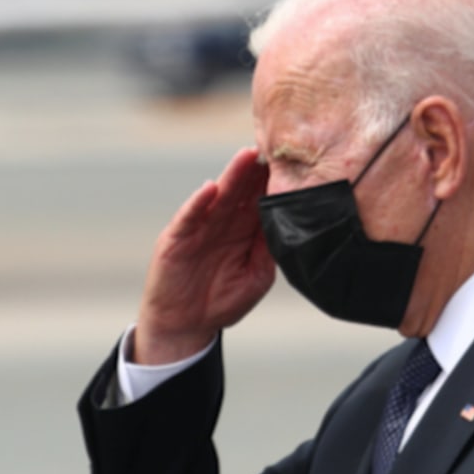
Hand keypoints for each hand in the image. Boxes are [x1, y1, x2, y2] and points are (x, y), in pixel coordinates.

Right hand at [133, 147, 275, 363]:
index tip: (296, 162)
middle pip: (243, 190)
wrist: (186, 326)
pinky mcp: (177, 239)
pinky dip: (198, 203)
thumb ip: (270, 249)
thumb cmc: (222, 302)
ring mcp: (200, 227)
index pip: (262, 198)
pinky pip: (189, 217)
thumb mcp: (257, 276)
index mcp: (245, 230)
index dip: (275, 181)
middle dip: (257, 169)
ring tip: (246, 156)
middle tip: (275, 147)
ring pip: (218, 196)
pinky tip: (210, 189)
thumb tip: (291, 222)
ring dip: (231, 176)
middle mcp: (223, 222)